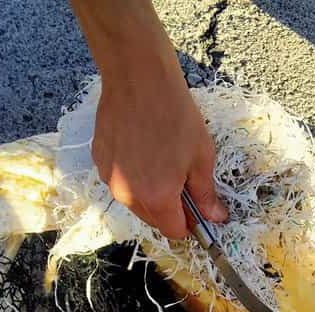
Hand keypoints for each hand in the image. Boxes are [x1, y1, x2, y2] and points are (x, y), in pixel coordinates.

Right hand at [73, 0, 226, 239]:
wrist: (138, 77)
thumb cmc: (175, 114)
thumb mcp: (201, 156)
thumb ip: (205, 193)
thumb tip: (215, 217)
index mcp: (156, 198)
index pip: (173, 231)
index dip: (189, 223)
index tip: (196, 209)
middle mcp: (127, 195)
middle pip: (153, 218)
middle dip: (170, 207)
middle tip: (182, 178)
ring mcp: (109, 178)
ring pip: (134, 200)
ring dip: (149, 191)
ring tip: (161, 158)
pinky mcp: (99, 160)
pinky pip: (120, 180)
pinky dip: (132, 174)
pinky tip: (142, 147)